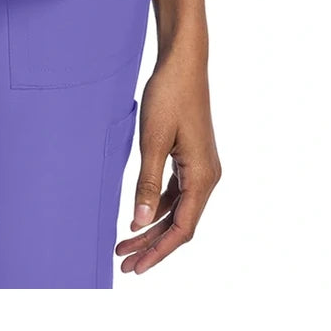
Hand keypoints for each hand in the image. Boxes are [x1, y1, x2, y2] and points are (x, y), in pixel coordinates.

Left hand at [115, 46, 221, 273]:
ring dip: (152, 227)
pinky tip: (138, 216)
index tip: (136, 267)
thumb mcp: (153, 140)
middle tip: (123, 263)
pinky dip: (156, 206)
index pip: (182, 228)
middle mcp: (207, 177)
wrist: (183, 62)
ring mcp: (201, 167)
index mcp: (203, 177)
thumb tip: (139, 223)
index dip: (158, 251)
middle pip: (180, 223)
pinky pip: (176, 192)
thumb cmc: (169, 95)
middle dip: (151, 245)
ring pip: (177, 210)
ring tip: (124, 244)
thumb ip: (146, 183)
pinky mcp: (191, 158)